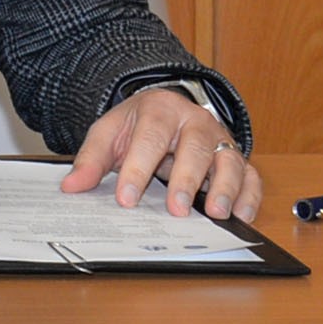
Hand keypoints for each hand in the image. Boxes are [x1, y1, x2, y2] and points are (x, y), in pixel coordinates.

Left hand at [59, 88, 260, 223]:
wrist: (166, 109)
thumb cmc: (138, 126)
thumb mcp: (109, 134)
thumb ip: (91, 159)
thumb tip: (71, 186)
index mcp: (160, 110)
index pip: (150, 139)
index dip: (138, 169)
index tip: (126, 198)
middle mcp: (195, 122)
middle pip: (196, 147)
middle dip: (185, 179)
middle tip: (175, 210)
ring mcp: (220, 139)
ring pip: (229, 160)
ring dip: (225, 187)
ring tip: (215, 213)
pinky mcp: (236, 156)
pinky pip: (251, 174)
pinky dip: (250, 194)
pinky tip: (241, 214)